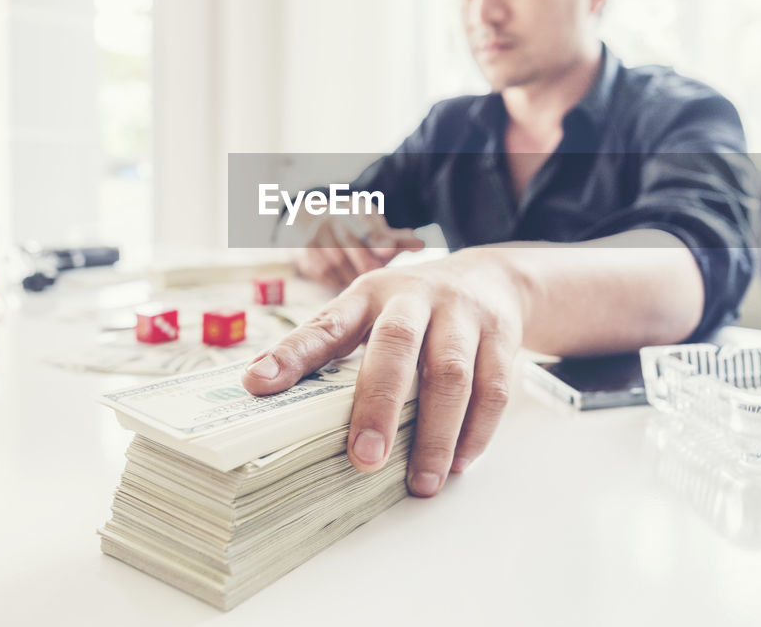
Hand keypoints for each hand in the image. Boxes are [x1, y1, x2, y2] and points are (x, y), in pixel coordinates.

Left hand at [241, 249, 523, 496]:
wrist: (490, 278)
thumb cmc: (414, 307)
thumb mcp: (368, 310)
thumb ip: (328, 346)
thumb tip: (264, 387)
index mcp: (370, 294)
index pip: (328, 322)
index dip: (293, 354)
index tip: (258, 384)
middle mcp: (416, 298)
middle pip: (397, 346)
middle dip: (379, 404)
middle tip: (364, 458)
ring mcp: (463, 315)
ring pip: (452, 374)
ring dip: (436, 434)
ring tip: (422, 482)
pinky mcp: (501, 337)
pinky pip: (493, 388)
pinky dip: (477, 431)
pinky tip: (459, 462)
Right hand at [294, 213, 424, 287]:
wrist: (314, 226)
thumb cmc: (356, 233)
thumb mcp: (376, 230)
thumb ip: (397, 239)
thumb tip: (421, 244)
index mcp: (357, 208)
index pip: (368, 220)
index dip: (379, 236)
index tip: (390, 250)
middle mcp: (335, 217)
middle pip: (354, 244)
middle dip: (367, 263)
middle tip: (378, 276)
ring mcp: (318, 234)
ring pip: (339, 263)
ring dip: (353, 275)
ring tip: (364, 283)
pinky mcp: (305, 253)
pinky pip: (326, 274)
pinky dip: (338, 281)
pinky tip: (345, 281)